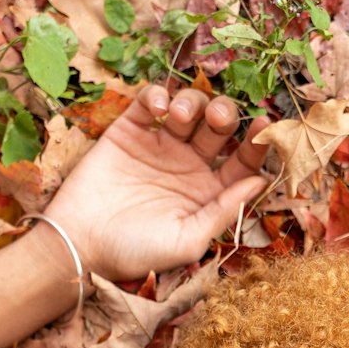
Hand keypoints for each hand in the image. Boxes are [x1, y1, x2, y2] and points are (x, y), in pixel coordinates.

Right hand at [42, 84, 269, 283]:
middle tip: (218, 119)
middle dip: (225, 115)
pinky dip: (158, 95)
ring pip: (190, 108)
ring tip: (179, 117)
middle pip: (219, 127)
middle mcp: (188, 167)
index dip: (257, 144)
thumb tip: (260, 182)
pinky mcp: (130, 132)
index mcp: (208, 193)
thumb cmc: (137, 252)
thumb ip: (224, 211)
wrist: (82, 244)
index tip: (266, 127)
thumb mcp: (188, 240)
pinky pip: (150, 102)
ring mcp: (160, 146)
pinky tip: (160, 106)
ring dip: (193, 103)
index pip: (242, 162)